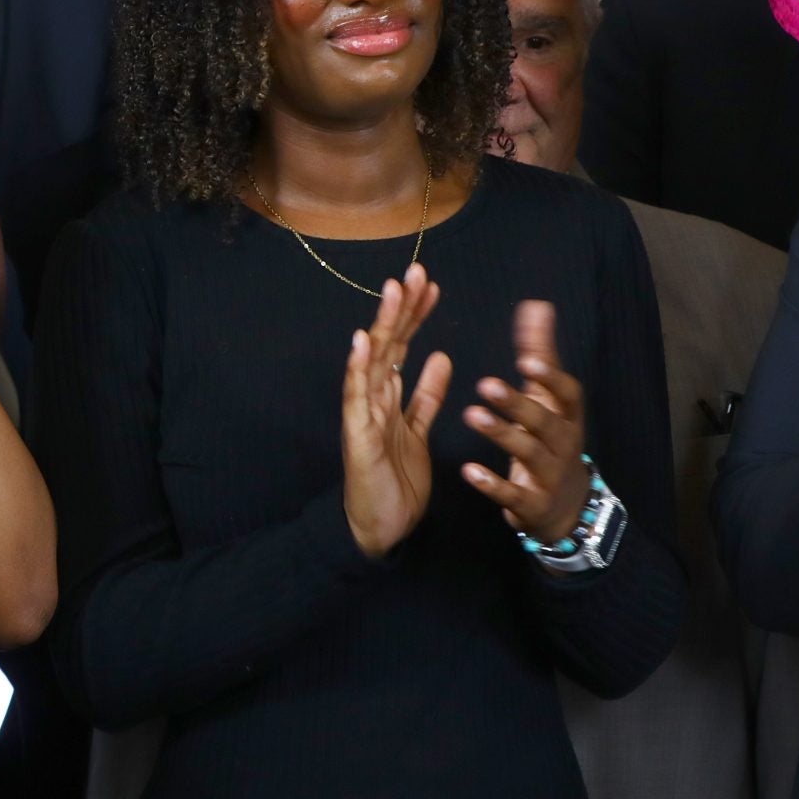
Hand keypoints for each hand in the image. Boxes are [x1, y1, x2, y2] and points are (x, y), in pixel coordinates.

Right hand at [341, 264, 452, 557]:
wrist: (381, 527)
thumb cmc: (396, 481)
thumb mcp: (419, 431)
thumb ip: (426, 395)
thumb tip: (440, 357)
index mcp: (389, 396)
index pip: (404, 346)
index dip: (415, 314)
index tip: (430, 283)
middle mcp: (372, 399)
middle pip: (388, 344)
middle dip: (401, 307)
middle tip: (416, 271)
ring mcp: (362, 414)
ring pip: (374, 361)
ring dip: (383, 325)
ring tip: (394, 291)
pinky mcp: (358, 435)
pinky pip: (357, 398)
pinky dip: (358, 369)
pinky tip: (364, 342)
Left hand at [461, 300, 589, 544]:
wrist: (566, 507)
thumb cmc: (551, 441)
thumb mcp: (549, 399)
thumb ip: (539, 354)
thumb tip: (537, 305)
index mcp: (566, 415)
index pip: (566, 393)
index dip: (550, 377)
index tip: (527, 360)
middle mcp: (562, 443)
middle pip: (545, 422)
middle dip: (518, 403)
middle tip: (485, 384)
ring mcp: (548, 475)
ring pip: (528, 454)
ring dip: (502, 434)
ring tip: (472, 415)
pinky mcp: (531, 504)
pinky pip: (513, 494)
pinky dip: (492, 484)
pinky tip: (469, 472)